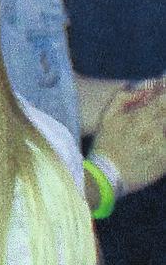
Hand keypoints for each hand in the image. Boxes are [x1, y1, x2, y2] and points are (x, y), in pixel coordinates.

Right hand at [95, 80, 165, 197]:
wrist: (107, 176)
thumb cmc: (106, 145)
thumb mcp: (107, 118)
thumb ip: (123, 99)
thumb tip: (141, 88)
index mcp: (140, 117)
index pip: (164, 99)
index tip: (165, 87)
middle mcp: (155, 130)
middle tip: (155, 113)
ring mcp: (162, 145)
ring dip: (164, 123)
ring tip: (151, 130)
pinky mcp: (165, 160)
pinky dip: (165, 139)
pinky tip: (157, 139)